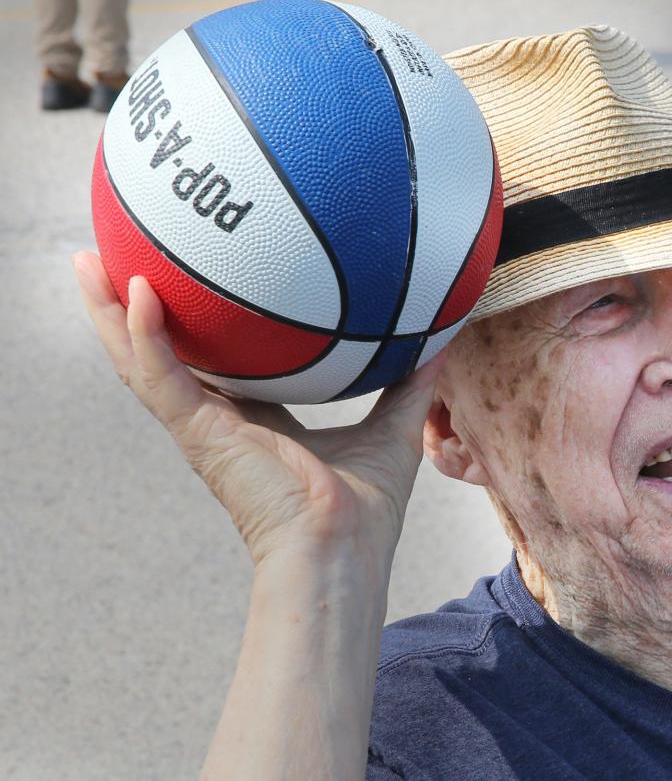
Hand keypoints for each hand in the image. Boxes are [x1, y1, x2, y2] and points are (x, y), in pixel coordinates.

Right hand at [73, 251, 441, 567]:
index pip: (217, 367)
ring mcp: (202, 429)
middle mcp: (219, 422)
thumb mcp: (393, 429)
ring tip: (86, 263)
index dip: (201, 331)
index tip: (193, 289)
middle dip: (135, 311)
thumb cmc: (365, 512)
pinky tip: (138, 290)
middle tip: (111, 260)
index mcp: (255, 424)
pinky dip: (142, 335)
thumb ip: (411, 384)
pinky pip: (158, 377)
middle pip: (165, 356)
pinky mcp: (198, 436)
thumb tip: (441, 342)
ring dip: (111, 314)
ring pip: (140, 362)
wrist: (341, 554)